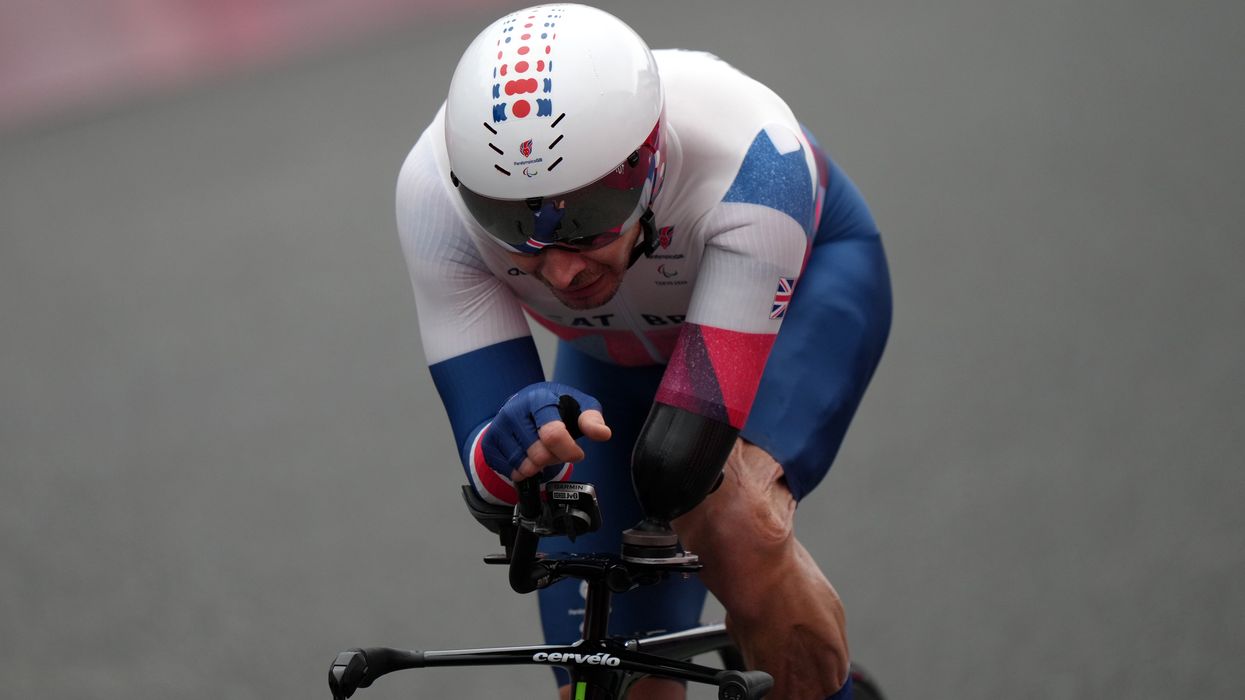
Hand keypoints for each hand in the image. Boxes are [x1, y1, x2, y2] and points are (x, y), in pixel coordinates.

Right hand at [482, 382, 611, 482]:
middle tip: (557, 450)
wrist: (526, 403)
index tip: (577, 454)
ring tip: (543, 452)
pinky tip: (528, 457)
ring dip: (538, 467)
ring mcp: (498, 427)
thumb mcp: (580, 407)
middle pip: (538, 454)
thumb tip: (603, 434)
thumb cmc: (557, 407)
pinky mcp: (489, 443)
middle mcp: (514, 410)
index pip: (552, 434)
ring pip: (522, 465)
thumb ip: (592, 419)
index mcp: (539, 399)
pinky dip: (522, 471)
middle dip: (554, 459)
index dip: (568, 451)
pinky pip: (508, 470)